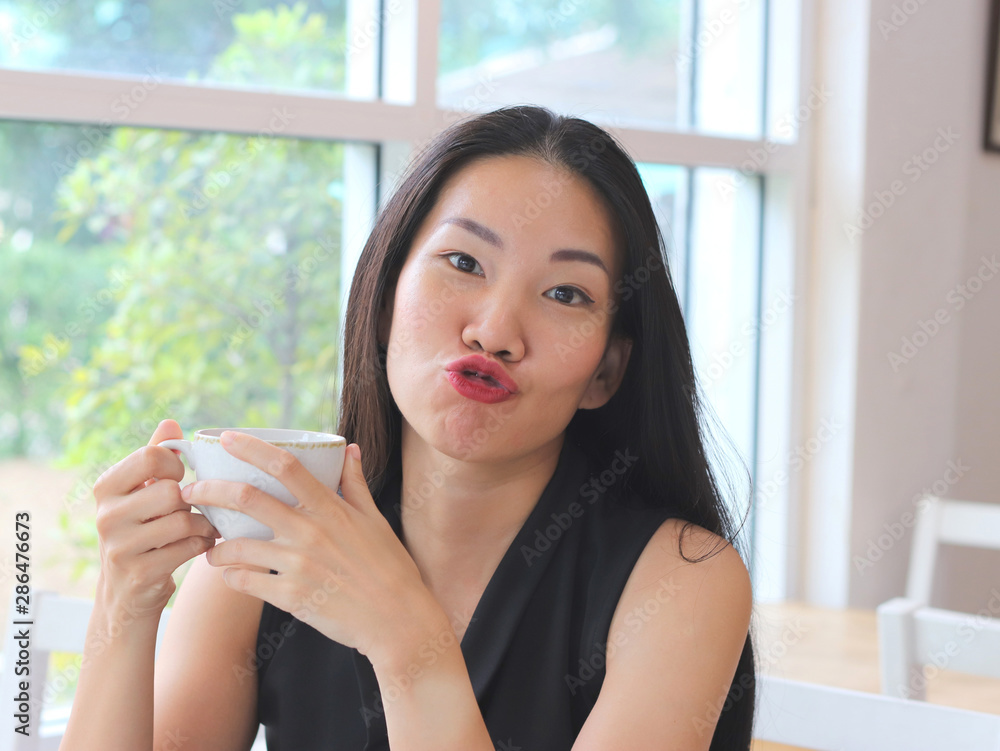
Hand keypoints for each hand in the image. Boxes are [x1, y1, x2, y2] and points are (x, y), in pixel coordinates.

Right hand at [93, 419, 221, 617]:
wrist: (127, 593)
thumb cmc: (142, 530)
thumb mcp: (141, 492)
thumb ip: (154, 457)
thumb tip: (170, 422)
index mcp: (106, 487)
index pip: (152, 456)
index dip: (176, 466)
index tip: (179, 479)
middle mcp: (106, 515)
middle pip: (171, 490)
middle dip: (190, 502)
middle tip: (190, 510)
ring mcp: (119, 546)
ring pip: (183, 520)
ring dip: (202, 525)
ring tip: (202, 527)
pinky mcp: (139, 572)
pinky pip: (189, 547)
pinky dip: (202, 544)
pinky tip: (199, 545)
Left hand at [183, 432, 444, 666]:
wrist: (397, 620)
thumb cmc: (390, 567)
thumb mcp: (375, 520)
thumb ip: (355, 484)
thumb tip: (350, 450)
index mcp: (330, 508)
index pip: (285, 465)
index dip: (252, 447)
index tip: (226, 438)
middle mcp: (310, 532)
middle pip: (247, 498)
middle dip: (210, 490)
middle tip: (191, 490)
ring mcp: (297, 565)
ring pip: (236, 546)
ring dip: (215, 544)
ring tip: (210, 545)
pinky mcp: (290, 597)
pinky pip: (245, 582)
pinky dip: (231, 576)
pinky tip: (230, 574)